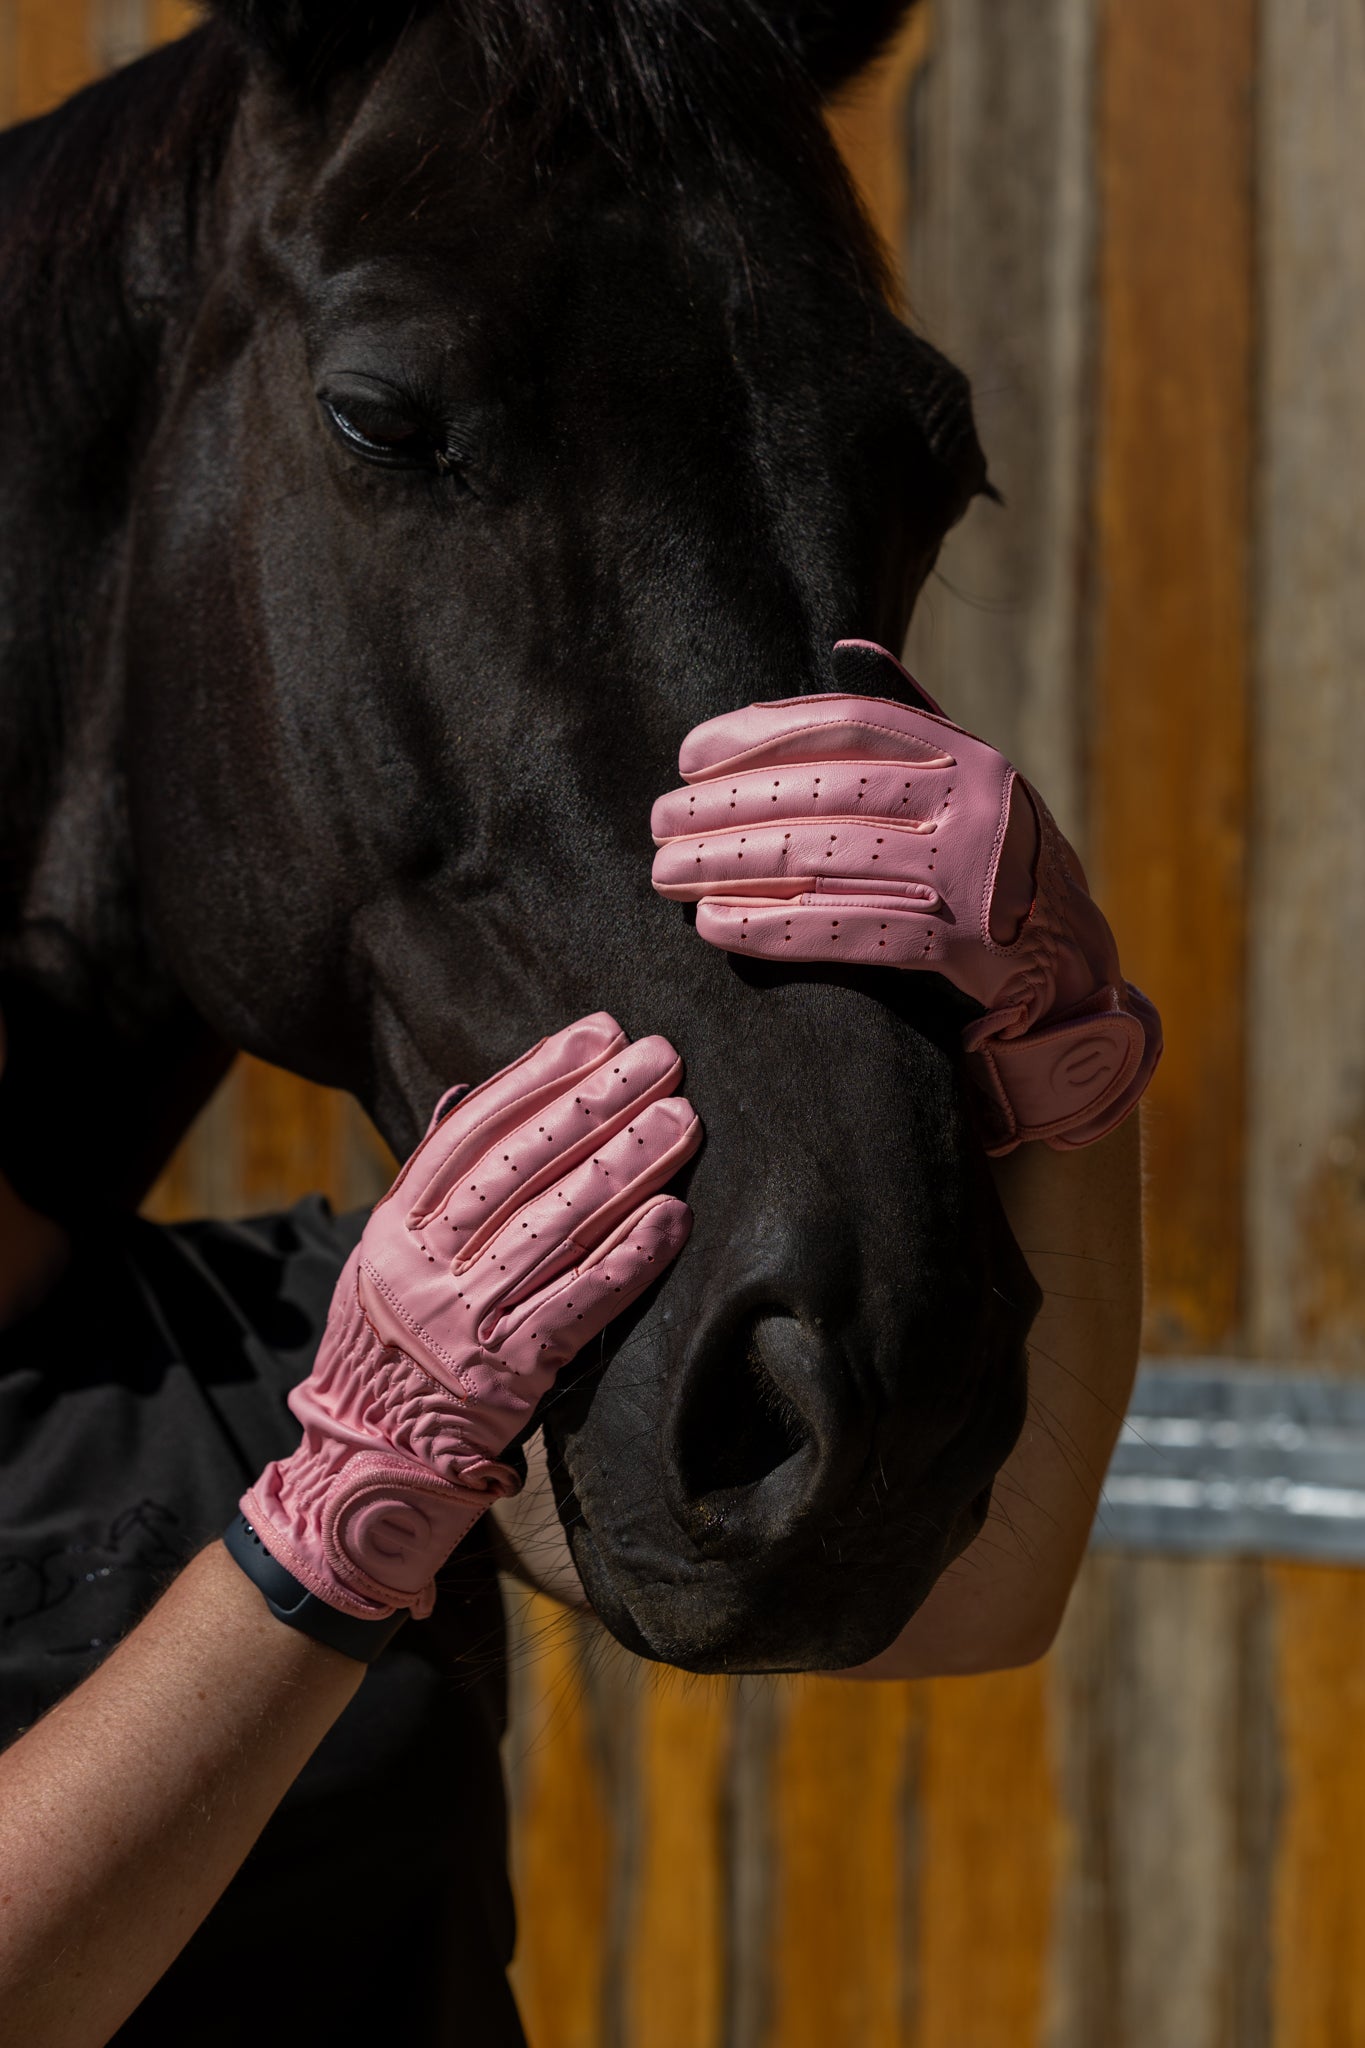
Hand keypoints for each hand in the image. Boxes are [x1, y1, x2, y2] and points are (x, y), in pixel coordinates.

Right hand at [242, 1013, 699, 1617]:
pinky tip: (674, 1215)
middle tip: (662, 1058)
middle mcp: (423, 1269)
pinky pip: (579, 1305)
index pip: (471, 1133)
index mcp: (393, 1231)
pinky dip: (629, 1258)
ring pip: (556, 1226)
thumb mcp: (385, 1263)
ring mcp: (464, 1323)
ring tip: (682, 1119)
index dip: (538, 1075)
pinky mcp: (509, 1377)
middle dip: (597, 1104)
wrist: (366, 1468)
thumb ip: (431, 1186)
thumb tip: (474, 1096)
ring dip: (627, 1167)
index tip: (598, 1032)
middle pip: (521, 1168)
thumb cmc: (389, 1352)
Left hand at [651, 639, 1159, 1153]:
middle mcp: (973, 803)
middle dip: (727, 808)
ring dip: (732, 867)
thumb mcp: (972, 779)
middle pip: (824, 795)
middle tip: (658, 825)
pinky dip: (776, 930)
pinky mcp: (965, 947)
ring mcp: (972, 875)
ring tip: (667, 877)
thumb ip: (912, 715)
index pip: (845, 727)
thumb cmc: (997, 863)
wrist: (1073, 966)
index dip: (758, 735)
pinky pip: (850, 933)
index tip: (688, 756)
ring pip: (827, 861)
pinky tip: (717, 927)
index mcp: (967, 754)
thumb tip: (846, 645)